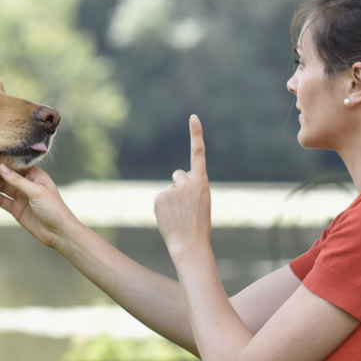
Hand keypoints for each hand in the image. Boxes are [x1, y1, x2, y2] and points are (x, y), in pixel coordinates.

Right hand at [0, 164, 75, 249]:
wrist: (58, 232)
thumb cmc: (53, 208)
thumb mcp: (36, 191)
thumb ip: (18, 180)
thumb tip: (2, 167)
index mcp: (36, 176)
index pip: (18, 165)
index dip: (6, 163)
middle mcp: (28, 185)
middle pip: (9, 176)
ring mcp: (22, 197)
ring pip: (4, 188)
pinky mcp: (17, 209)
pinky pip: (4, 201)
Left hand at [154, 115, 211, 257]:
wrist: (189, 243)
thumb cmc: (199, 223)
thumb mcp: (202, 200)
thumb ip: (191, 186)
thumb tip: (175, 180)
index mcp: (202, 182)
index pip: (198, 153)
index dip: (196, 134)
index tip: (193, 117)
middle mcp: (186, 182)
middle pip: (178, 175)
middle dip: (180, 185)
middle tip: (186, 205)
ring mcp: (171, 189)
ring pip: (169, 188)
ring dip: (172, 199)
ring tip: (179, 215)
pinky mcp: (159, 198)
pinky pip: (160, 198)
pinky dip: (163, 207)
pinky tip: (170, 217)